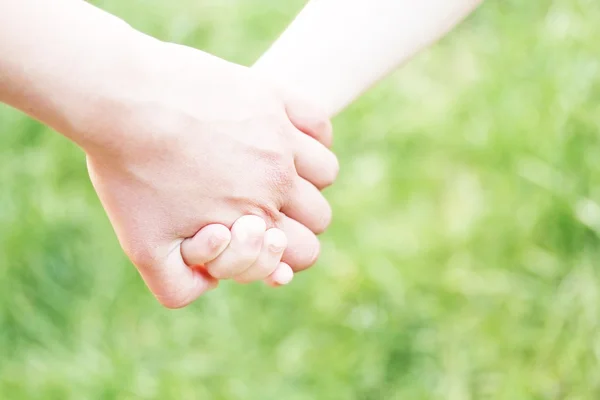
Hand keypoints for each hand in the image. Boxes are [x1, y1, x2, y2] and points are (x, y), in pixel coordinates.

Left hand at [84, 36, 337, 307]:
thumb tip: (214, 285)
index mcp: (255, 219)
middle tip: (263, 204)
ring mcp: (280, 136)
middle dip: (298, 219)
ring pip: (327, 171)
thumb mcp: (143, 247)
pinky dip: (311, 135)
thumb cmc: (129, 174)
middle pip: (320, 215)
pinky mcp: (274, 97)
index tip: (256, 234)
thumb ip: (180, 286)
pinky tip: (282, 137)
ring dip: (307, 178)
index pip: (305, 252)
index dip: (283, 251)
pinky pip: (319, 123)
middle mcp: (277, 181)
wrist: (121, 100)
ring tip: (273, 170)